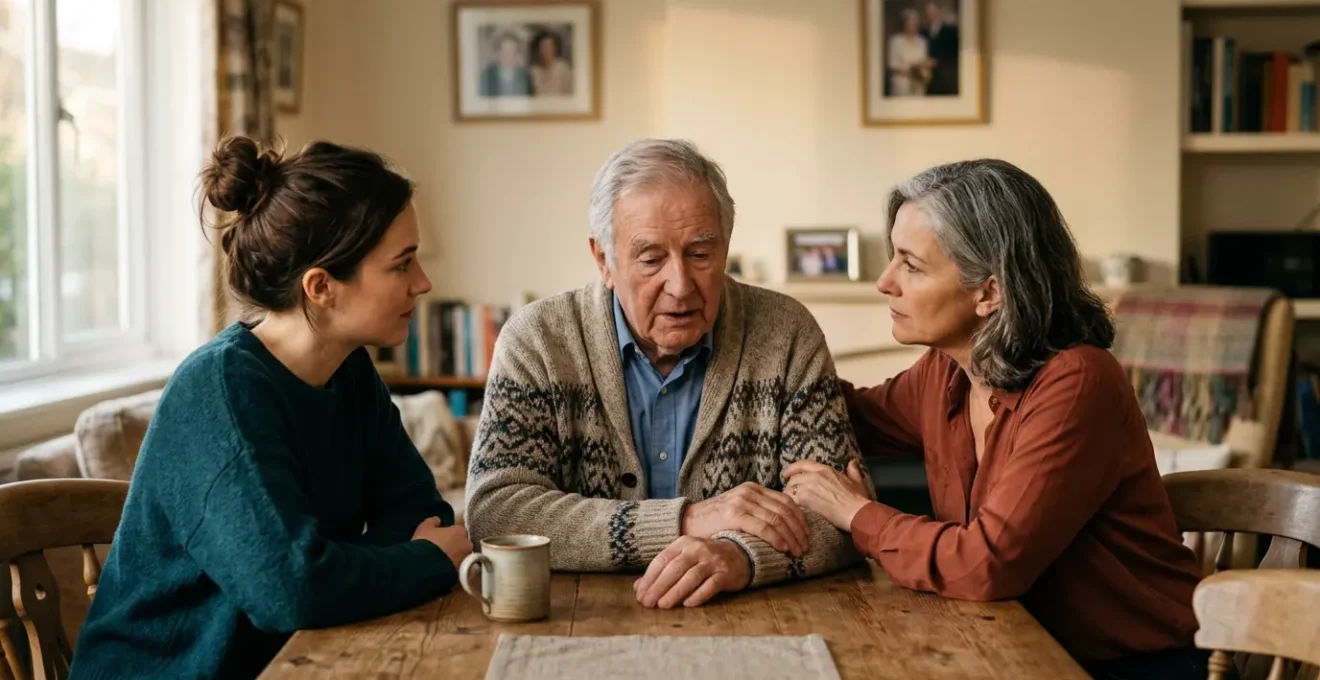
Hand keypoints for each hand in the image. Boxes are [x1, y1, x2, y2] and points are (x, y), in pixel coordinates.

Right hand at [412, 516, 472, 566]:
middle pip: (462, 544)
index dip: (449, 535)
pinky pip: (458, 569)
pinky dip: (453, 569)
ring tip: (441, 563)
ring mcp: (466, 560)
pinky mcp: (463, 573)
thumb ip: (433, 521)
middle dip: (454, 547)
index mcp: (460, 531)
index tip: (441, 539)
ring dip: (454, 558)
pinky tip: (442, 571)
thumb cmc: (425, 543)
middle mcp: (467, 544)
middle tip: (441, 551)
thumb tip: (438, 520)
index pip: (458, 531)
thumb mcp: (424, 528)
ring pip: (461, 557)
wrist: (424, 566)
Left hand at [633, 536, 751, 608]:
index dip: (649, 578)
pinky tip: (688, 604)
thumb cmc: (704, 559)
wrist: (739, 554)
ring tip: (663, 606)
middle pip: (675, 569)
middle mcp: (698, 549)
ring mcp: (713, 561)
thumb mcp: (683, 559)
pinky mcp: (726, 573)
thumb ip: (662, 571)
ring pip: (691, 577)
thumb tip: (638, 587)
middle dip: (659, 587)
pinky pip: (711, 585)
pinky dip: (699, 595)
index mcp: (684, 543)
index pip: (662, 560)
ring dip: (675, 592)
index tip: (640, 594)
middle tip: (647, 603)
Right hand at [682, 482, 807, 555]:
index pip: (786, 501)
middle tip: (805, 546)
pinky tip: (783, 548)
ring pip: (777, 519)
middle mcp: (749, 491)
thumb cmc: (715, 520)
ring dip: (791, 537)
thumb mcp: (740, 509)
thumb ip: (759, 511)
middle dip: (799, 530)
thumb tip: (785, 526)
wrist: (688, 521)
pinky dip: (776, 538)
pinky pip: (763, 527)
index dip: (800, 519)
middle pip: (785, 510)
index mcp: (754, 488)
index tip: (807, 535)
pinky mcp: (734, 514)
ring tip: (797, 551)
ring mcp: (742, 502)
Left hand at [783, 459, 872, 531]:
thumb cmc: (858, 500)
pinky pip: (791, 499)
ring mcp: (808, 485)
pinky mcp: (805, 498)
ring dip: (789, 495)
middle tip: (789, 493)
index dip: (793, 468)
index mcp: (826, 469)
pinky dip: (790, 504)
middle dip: (790, 485)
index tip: (786, 473)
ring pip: (790, 487)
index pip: (803, 464)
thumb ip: (853, 471)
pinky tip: (792, 511)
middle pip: (794, 477)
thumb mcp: (857, 482)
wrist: (856, 512)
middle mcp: (815, 474)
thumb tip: (853, 462)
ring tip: (790, 504)